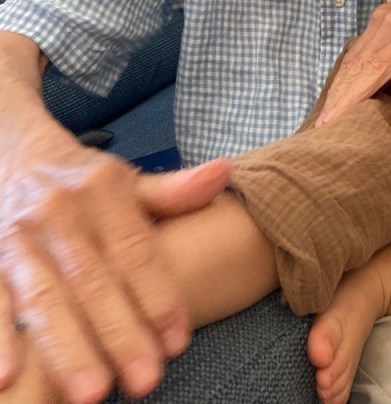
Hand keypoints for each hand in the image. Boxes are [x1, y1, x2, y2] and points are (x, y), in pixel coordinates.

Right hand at [0, 134, 229, 403]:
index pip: (135, 249)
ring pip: (44, 297)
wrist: (18, 156)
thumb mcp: (129, 179)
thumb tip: (224, 173)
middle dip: (119, 334)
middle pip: (93, 281)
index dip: (158, 296)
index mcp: (102, 191)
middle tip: (146, 381)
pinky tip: (9, 376)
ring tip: (90, 394)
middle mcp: (60, 214)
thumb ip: (174, 191)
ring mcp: (20, 239)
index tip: (178, 341)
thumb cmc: (85, 182)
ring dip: (66, 347)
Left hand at [315, 0, 390, 134]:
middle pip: (359, 67)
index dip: (337, 87)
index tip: (324, 112)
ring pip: (378, 71)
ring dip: (358, 102)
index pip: (353, 58)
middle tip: (322, 127)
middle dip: (339, 99)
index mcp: (384, 19)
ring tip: (342, 127)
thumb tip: (376, 75)